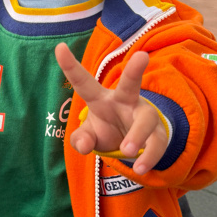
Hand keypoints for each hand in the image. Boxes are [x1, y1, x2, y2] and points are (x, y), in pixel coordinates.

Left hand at [55, 43, 167, 175]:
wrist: (133, 142)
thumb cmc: (106, 130)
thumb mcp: (90, 135)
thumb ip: (81, 139)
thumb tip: (83, 146)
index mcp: (101, 99)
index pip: (83, 82)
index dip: (70, 66)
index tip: (59, 48)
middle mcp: (124, 101)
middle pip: (130, 84)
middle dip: (134, 70)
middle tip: (142, 56)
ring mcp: (143, 115)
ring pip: (145, 119)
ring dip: (136, 135)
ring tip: (126, 151)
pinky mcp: (158, 133)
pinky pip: (157, 143)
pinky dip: (148, 157)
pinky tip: (139, 168)